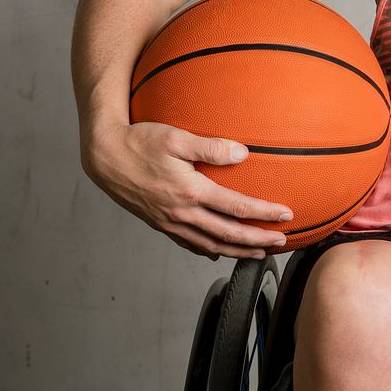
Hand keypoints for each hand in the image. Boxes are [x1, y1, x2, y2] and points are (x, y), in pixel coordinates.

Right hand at [81, 121, 293, 260]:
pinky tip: (217, 252)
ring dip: (237, 251)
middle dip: (258, 240)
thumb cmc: (140, 142)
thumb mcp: (177, 138)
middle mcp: (182, 212)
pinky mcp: (160, 223)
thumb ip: (211, 147)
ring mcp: (170, 221)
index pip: (237, 207)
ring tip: (259, 252)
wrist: (104, 156)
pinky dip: (207, 250)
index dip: (264, 214)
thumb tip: (242, 154)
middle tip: (281, 242)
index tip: (286, 216)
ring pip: (210, 244)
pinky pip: (188, 243)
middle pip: (228, 234)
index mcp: (190, 192)